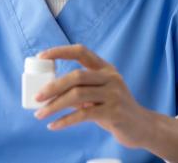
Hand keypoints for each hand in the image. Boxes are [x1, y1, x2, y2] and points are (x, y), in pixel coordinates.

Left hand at [34, 44, 177, 160]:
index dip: (60, 51)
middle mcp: (111, 77)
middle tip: (37, 97)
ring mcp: (114, 94)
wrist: (141, 127)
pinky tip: (53, 125)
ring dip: (55, 105)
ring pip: (78, 95)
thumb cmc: (113, 109)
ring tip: (40, 114)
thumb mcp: (97, 95)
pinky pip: (84, 114)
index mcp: (105, 68)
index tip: (41, 56)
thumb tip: (47, 91)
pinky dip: (65, 121)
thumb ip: (78, 89)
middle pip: (76, 76)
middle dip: (53, 86)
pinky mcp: (114, 112)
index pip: (81, 51)